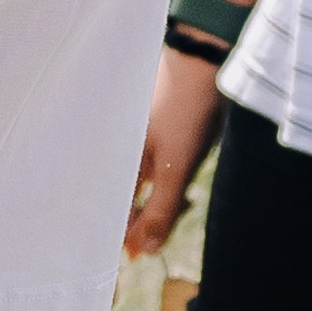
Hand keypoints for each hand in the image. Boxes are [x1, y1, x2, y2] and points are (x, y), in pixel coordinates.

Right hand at [126, 45, 225, 257]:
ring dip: (161, 199)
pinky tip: (183, 177)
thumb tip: (144, 251)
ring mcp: (132, 140)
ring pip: (140, 185)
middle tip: (175, 217)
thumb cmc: (187, 109)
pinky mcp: (147, 130)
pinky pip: (149, 167)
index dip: (125, 236)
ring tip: (185, 199)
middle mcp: (117, 152)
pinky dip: (165, 179)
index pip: (109, 213)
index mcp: (116, 162)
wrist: (201, 57)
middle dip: (148, 219)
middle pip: (124, 202)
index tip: (141, 253)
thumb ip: (160, 209)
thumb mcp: (177, 165)